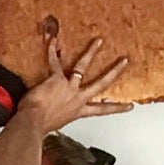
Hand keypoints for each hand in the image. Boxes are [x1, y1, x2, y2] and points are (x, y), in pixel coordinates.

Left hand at [17, 31, 132, 133]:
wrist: (33, 122)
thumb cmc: (40, 125)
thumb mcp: (56, 122)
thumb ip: (59, 114)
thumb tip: (53, 114)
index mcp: (78, 111)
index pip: (102, 110)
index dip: (117, 107)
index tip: (130, 105)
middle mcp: (77, 98)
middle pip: (101, 83)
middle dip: (114, 71)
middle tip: (124, 61)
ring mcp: (69, 87)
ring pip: (83, 66)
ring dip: (91, 52)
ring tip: (99, 41)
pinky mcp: (56, 79)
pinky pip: (55, 61)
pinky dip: (52, 50)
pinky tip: (53, 39)